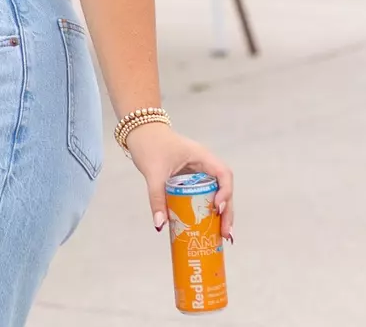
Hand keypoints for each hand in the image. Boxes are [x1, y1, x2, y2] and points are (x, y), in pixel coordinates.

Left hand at [124, 122, 233, 241]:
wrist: (139, 131)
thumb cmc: (149, 144)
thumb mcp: (154, 172)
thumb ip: (157, 197)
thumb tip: (160, 225)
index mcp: (202, 157)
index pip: (224, 174)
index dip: (225, 192)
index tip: (216, 208)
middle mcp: (205, 164)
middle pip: (223, 188)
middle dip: (227, 211)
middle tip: (225, 234)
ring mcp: (199, 171)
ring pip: (216, 193)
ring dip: (220, 213)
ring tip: (221, 234)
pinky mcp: (191, 178)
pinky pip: (204, 194)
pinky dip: (206, 209)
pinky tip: (207, 226)